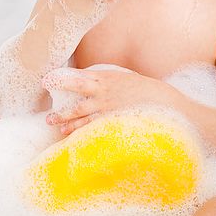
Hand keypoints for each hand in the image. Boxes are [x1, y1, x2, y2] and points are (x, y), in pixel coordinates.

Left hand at [42, 69, 175, 135]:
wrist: (168, 106)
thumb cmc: (151, 92)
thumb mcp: (129, 80)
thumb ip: (113, 82)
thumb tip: (100, 85)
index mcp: (108, 78)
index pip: (79, 77)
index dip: (62, 79)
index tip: (47, 80)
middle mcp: (104, 92)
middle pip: (75, 97)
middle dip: (60, 101)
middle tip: (47, 110)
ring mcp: (107, 110)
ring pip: (80, 116)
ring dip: (66, 121)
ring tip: (55, 125)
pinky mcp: (112, 124)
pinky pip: (92, 130)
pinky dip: (80, 134)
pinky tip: (71, 138)